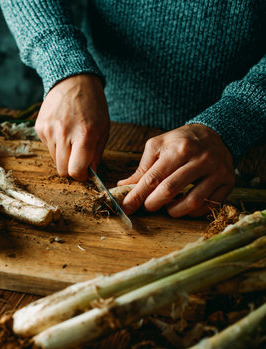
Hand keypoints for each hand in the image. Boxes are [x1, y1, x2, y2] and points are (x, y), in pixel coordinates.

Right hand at [35, 74, 109, 179]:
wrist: (73, 80)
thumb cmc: (93, 106)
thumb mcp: (103, 130)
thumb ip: (96, 154)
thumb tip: (90, 174)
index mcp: (84, 135)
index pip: (75, 170)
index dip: (81, 176)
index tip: (84, 173)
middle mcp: (64, 133)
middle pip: (62, 170)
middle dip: (71, 170)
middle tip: (79, 160)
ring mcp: (49, 130)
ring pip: (54, 160)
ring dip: (63, 156)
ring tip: (72, 140)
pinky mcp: (39, 127)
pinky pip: (47, 147)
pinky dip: (55, 145)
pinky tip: (63, 130)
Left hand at [118, 124, 234, 216]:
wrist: (217, 133)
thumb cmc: (182, 141)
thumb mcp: (160, 146)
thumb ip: (143, 168)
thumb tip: (123, 186)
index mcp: (180, 148)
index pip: (153, 178)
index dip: (137, 195)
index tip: (126, 207)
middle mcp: (200, 159)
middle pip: (171, 190)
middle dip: (153, 203)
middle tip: (148, 206)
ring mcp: (216, 172)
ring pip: (193, 201)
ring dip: (175, 211)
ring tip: (168, 208)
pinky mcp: (227, 182)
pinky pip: (209, 205)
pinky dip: (194, 212)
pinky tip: (184, 208)